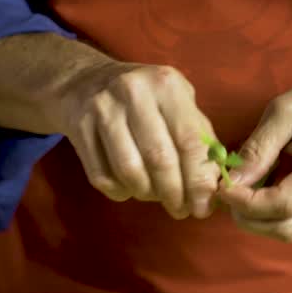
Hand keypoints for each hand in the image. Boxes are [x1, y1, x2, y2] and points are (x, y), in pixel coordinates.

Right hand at [50, 59, 219, 218]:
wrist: (85, 81)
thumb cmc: (143, 97)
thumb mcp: (175, 101)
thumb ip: (198, 136)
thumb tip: (213, 184)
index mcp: (166, 84)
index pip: (189, 140)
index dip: (198, 180)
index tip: (203, 207)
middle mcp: (134, 93)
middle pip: (159, 159)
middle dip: (174, 194)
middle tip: (181, 211)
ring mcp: (102, 110)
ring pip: (129, 171)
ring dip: (146, 194)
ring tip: (155, 197)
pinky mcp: (79, 129)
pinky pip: (101, 177)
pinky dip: (120, 192)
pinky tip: (129, 189)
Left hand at [218, 55, 291, 242]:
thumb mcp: (288, 108)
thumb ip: (258, 146)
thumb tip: (231, 181)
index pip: (284, 203)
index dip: (246, 203)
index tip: (222, 187)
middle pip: (286, 228)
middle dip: (247, 218)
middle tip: (227, 192)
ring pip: (291, 231)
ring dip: (258, 219)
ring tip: (242, 190)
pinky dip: (272, 215)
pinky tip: (262, 189)